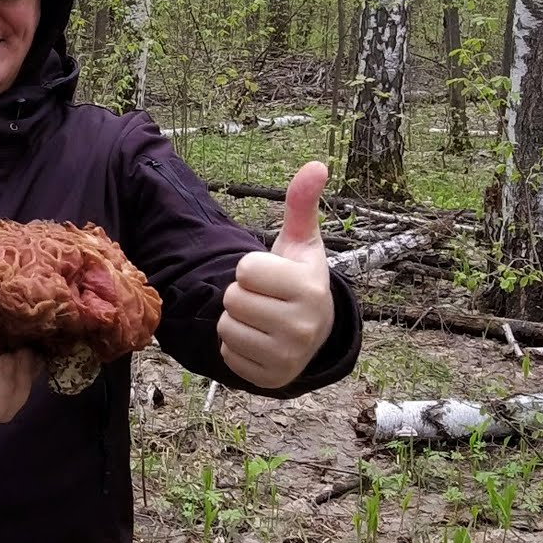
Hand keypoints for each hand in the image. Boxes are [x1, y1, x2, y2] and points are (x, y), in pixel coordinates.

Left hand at [219, 161, 333, 388]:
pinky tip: (260, 341)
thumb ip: (301, 204)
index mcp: (310, 288)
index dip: (251, 269)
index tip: (271, 277)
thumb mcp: (302, 244)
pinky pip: (227, 354)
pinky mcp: (271, 378)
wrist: (316, 333)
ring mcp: (289, 356)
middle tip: (265, 299)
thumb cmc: (299, 280)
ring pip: (226, 327)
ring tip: (262, 319)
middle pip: (232, 299)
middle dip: (241, 295)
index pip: (244, 269)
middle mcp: (304, 326)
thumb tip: (316, 164)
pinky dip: (236, 347)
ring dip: (236, 321)